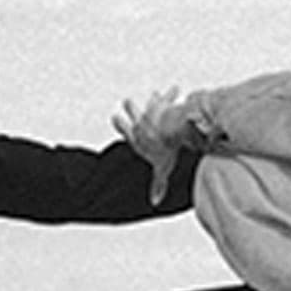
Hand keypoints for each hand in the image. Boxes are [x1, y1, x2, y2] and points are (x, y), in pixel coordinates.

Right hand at [114, 86, 188, 201]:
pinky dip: (172, 93)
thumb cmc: (165, 149)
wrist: (170, 130)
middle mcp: (141, 121)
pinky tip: (176, 88)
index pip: (124, 129)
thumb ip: (158, 185)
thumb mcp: (161, 169)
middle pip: (133, 111)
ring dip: (153, 99)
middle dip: (131, 108)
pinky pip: (169, 96)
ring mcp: (151, 110)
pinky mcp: (164, 103)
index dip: (120, 123)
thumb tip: (155, 202)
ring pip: (150, 102)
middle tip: (128, 102)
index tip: (115, 117)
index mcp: (137, 136)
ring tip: (154, 94)